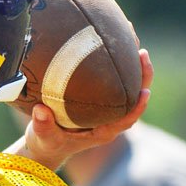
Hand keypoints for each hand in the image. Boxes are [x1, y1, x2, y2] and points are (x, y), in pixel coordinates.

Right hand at [12, 48, 152, 169]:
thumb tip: (40, 110)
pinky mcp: (101, 100)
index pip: (126, 120)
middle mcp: (110, 120)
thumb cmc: (48, 143)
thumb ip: (42, 125)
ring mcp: (108, 109)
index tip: (145, 91)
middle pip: (133, 97)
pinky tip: (114, 43)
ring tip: (133, 40)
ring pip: (128, 87)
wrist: (47, 144)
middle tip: (142, 53)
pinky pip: (115, 82)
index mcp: (103, 132)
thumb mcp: (44, 137)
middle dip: (142, 77)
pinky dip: (118, 65)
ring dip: (133, 66)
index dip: (138, 107)